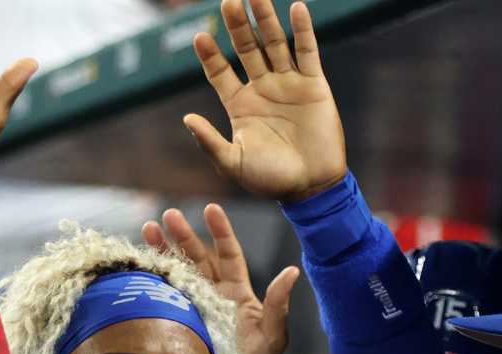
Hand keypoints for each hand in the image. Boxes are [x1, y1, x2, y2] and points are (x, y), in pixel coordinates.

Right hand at [143, 203, 298, 353]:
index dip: (220, 230)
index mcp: (236, 290)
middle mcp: (213, 291)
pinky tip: (140, 263)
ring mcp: (193, 303)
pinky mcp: (176, 317)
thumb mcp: (273, 334)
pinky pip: (163, 293)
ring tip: (148, 229)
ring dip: (163, 248)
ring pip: (177, 269)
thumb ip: (279, 304)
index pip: (228, 253)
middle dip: (183, 234)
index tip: (211, 208)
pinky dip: (152, 276)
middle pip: (197, 255)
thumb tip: (292, 272)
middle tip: (168, 215)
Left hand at [183, 0, 345, 202]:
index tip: (199, 37)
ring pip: (274, 44)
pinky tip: (296, 8)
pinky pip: (308, 52)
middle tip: (228, 2)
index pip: (220, 72)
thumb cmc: (270, 180)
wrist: (311, 187)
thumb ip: (210, 142)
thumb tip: (187, 119)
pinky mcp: (314, 85)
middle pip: (247, 49)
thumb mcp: (233, 164)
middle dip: (237, 26)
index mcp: (240, 105)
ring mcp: (288, 84)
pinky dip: (303, 30)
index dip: (210, 55)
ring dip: (266, 20)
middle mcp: (262, 89)